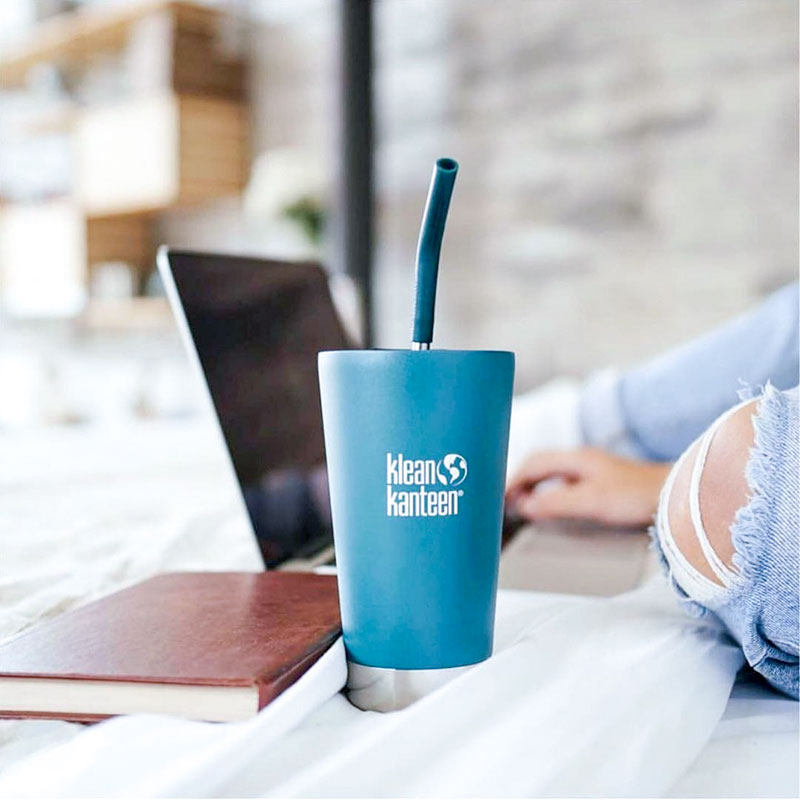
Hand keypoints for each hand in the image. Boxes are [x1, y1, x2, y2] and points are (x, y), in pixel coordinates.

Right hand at [505, 448, 671, 527]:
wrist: (676, 495)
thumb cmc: (637, 496)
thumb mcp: (591, 502)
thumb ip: (555, 503)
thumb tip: (524, 506)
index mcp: (576, 458)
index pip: (532, 464)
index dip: (512, 481)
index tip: (499, 499)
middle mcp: (582, 459)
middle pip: (539, 464)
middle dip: (520, 481)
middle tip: (506, 503)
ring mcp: (593, 469)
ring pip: (552, 473)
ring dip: (535, 486)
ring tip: (523, 506)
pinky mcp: (603, 481)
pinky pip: (565, 481)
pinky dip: (550, 492)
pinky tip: (553, 506)